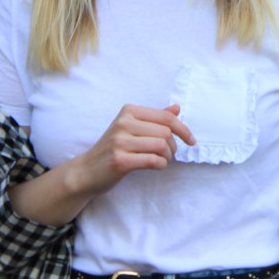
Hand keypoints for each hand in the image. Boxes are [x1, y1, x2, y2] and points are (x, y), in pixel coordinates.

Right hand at [67, 104, 195, 197]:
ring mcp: (120, 141)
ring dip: (167, 157)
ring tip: (161, 160)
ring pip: (161, 146)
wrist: (86, 171)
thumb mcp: (132, 128)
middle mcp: (123, 123)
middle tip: (169, 154)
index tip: (191, 141)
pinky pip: (153, 160)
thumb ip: (154, 118)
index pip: (166, 117)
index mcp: (129, 111)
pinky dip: (160, 165)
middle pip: (165, 132)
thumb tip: (177, 108)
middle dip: (173, 146)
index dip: (183, 129)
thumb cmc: (113, 148)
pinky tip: (156, 166)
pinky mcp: (119, 160)